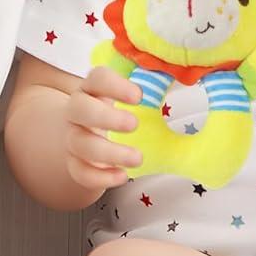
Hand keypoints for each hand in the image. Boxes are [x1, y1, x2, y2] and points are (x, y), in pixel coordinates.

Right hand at [64, 66, 143, 194]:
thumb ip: (152, 93)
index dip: (114, 84)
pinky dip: (100, 177)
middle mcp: (76, 110)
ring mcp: (72, 137)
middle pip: (79, 107)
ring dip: (109, 152)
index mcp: (92, 89)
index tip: (139, 96)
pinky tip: (122, 176)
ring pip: (79, 143)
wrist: (89, 140)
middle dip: (106, 116)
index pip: (96, 78)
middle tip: (134, 124)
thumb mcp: (130, 103)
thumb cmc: (116, 116)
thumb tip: (183, 81)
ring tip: (137, 158)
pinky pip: (79, 171)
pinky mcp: (73, 163)